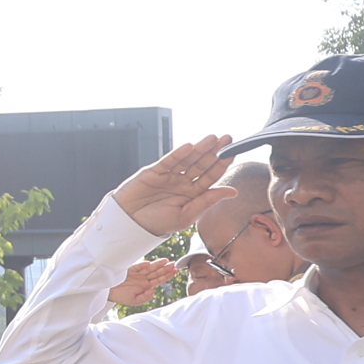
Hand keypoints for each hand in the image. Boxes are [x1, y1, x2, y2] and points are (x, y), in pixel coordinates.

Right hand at [108, 256, 187, 310]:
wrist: (107, 292)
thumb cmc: (120, 297)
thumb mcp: (135, 301)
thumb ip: (145, 297)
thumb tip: (154, 290)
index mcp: (145, 286)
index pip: (158, 280)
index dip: (167, 276)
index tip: (175, 271)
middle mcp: (142, 279)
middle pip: (156, 273)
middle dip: (165, 268)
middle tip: (174, 264)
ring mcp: (136, 273)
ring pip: (149, 268)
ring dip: (158, 264)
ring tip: (167, 261)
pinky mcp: (129, 270)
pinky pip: (137, 266)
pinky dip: (143, 265)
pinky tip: (149, 263)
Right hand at [112, 135, 238, 236]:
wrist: (130, 225)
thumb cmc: (157, 224)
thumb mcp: (186, 216)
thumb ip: (208, 201)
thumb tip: (233, 192)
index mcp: (193, 194)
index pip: (211, 176)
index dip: (222, 164)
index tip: (233, 153)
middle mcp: (182, 182)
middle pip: (202, 163)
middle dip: (215, 151)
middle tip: (228, 139)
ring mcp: (169, 175)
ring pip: (188, 159)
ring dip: (200, 148)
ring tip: (213, 138)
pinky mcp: (154, 171)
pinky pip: (168, 161)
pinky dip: (178, 153)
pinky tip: (190, 147)